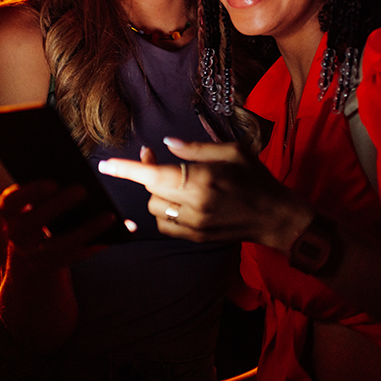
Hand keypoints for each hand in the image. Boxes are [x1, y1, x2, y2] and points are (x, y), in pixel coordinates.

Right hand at [0, 180, 113, 278]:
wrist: (28, 254)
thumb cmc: (36, 214)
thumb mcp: (32, 202)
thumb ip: (44, 190)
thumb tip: (74, 172)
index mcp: (8, 213)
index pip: (10, 203)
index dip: (29, 192)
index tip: (53, 182)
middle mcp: (15, 235)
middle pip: (32, 223)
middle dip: (56, 206)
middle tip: (82, 189)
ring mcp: (31, 254)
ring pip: (57, 246)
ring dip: (85, 231)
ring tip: (109, 216)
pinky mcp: (50, 266)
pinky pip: (74, 257)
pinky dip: (93, 246)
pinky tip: (111, 236)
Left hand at [99, 137, 312, 250]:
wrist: (275, 217)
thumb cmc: (256, 179)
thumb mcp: (232, 151)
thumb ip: (196, 148)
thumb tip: (165, 143)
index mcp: (203, 179)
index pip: (155, 174)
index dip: (127, 169)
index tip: (105, 165)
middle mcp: (196, 204)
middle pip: (151, 190)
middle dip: (147, 172)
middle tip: (153, 156)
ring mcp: (195, 225)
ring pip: (155, 208)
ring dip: (157, 192)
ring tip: (173, 179)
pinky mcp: (196, 237)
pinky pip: (164, 224)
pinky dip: (164, 210)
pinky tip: (178, 199)